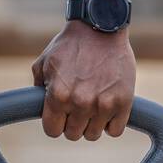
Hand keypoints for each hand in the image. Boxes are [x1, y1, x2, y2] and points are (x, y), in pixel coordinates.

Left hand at [31, 22, 134, 140]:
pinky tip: (106, 109)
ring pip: (93, 135)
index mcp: (58, 96)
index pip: (52, 130)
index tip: (59, 116)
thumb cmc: (70, 45)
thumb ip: (38, 88)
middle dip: (72, 123)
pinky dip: (111, 123)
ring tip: (92, 107)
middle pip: (73, 134)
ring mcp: (104, 104)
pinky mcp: (124, 102)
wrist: (101, 28)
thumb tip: (38, 107)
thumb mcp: (44, 63)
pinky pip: (115, 131)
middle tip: (76, 108)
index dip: (54, 124)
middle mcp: (80, 103)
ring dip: (91, 124)